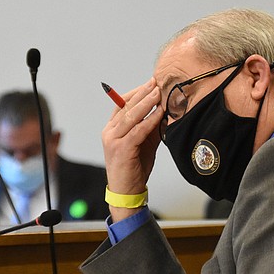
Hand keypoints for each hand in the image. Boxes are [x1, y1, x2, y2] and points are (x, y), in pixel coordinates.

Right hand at [102, 78, 161, 220]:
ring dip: (146, 102)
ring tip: (158, 92)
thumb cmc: (134, 168)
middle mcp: (109, 132)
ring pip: (131, 116)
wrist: (127, 191)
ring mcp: (113, 140)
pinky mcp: (122, 149)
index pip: (122, 104)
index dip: (137, 92)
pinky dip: (150, 120)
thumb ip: (150, 127)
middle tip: (155, 81)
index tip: (150, 83)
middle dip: (142, 93)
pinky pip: (138, 130)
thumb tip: (164, 110)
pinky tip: (159, 113)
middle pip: (126, 106)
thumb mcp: (144, 143)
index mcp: (111, 129)